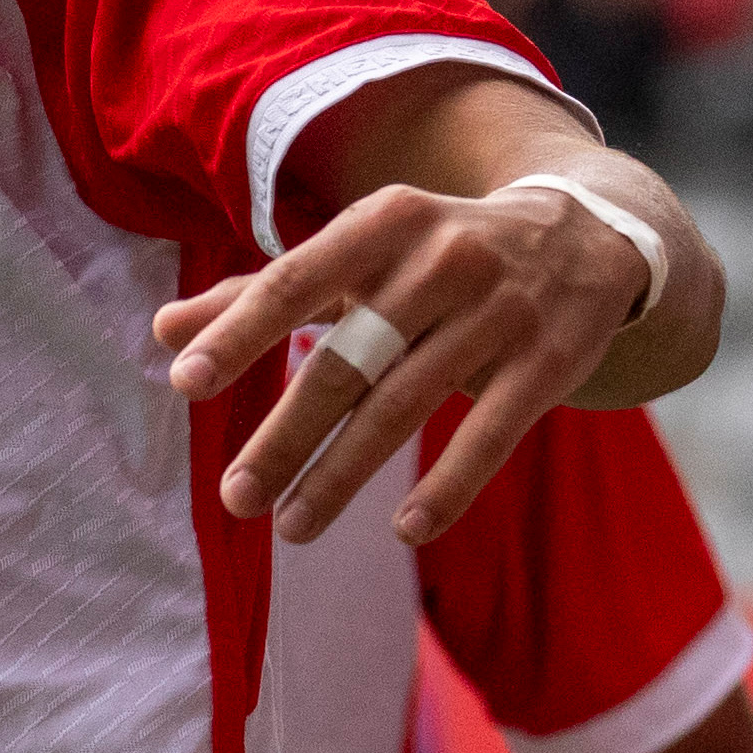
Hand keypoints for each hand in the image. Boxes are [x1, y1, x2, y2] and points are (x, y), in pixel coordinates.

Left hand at [152, 176, 658, 544]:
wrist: (590, 237)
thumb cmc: (441, 252)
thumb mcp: (362, 252)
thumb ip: (266, 293)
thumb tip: (162, 332)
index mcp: (386, 222)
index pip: (296, 280)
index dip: (240, 332)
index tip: (183, 382)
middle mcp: (444, 260)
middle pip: (347, 361)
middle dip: (285, 436)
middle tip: (233, 498)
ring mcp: (500, 313)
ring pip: (406, 406)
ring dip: (343, 474)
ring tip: (291, 527)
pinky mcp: (548, 364)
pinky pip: (490, 436)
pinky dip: (448, 487)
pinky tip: (403, 530)